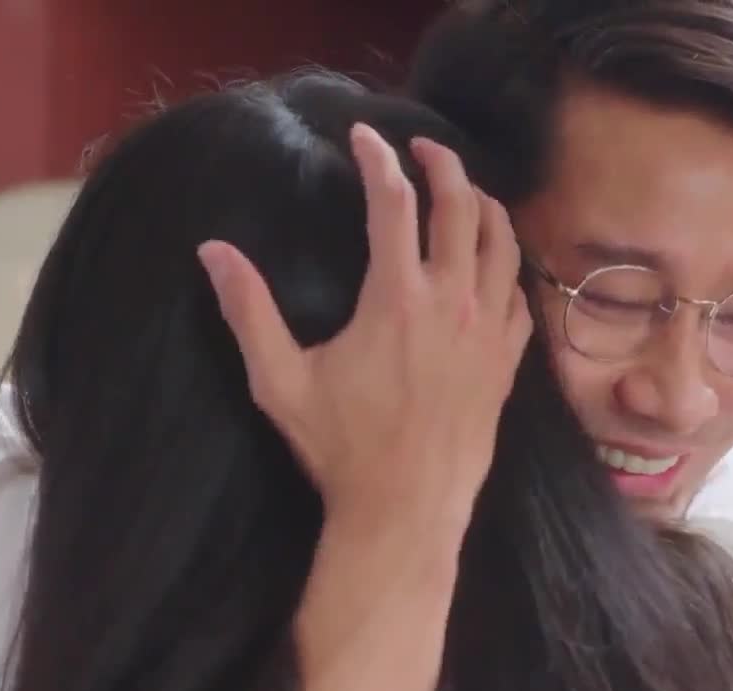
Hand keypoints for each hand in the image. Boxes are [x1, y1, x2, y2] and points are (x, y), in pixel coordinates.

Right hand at [196, 121, 530, 536]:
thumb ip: (248, 312)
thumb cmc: (341, 449)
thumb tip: (212, 251)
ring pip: (502, 243)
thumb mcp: (280, 382)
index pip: (394, 203)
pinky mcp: (507, 362)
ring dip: (484, 205)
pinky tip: (494, 264)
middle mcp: (452, 302)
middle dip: (443, 164)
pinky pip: (520, 295)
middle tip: (423, 147)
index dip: (379, 159)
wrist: (406, 510)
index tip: (364, 136)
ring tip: (465, 191)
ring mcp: (488, 331)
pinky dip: (509, 265)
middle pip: (461, 206)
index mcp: (397, 298)